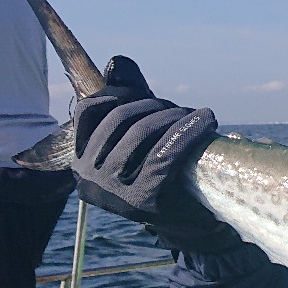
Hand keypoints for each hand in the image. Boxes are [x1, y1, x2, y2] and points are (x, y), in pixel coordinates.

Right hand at [71, 56, 237, 251]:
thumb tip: (118, 62)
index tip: (151, 97)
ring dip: (175, 117)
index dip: (123, 93)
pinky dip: (188, 132)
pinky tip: (206, 122)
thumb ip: (129, 99)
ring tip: (198, 118)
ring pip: (143, 133)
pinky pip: (164, 154)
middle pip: (120, 118)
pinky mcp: (142, 200)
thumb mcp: (144, 137)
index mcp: (80, 161)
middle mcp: (88, 178)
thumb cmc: (169, 175)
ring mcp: (112, 192)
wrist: (195, 225)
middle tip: (183, 112)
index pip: (91, 109)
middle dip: (156, 107)